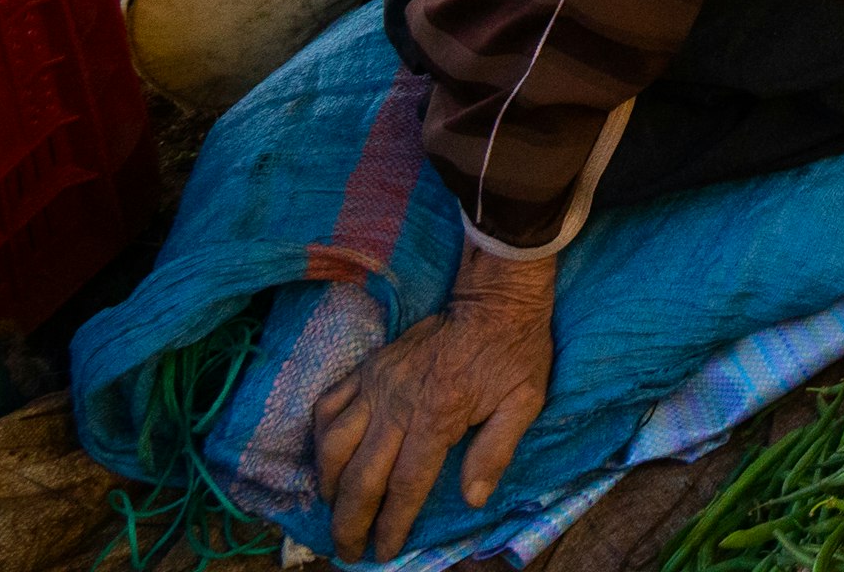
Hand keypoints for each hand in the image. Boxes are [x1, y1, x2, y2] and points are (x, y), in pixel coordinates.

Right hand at [313, 248, 554, 562]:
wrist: (495, 297)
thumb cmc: (514, 350)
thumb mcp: (525, 400)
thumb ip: (497, 450)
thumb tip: (473, 499)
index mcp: (439, 417)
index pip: (406, 486)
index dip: (391, 524)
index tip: (383, 552)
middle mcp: (398, 403)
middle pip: (361, 476)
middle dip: (350, 521)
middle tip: (346, 550)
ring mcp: (377, 383)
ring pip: (333, 444)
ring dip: (328, 485)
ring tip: (333, 510)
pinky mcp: (368, 366)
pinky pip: (328, 404)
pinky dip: (318, 437)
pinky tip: (324, 458)